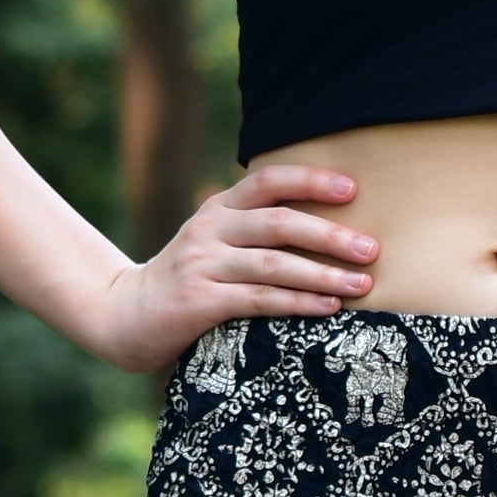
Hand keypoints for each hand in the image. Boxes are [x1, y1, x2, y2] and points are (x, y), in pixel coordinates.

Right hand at [89, 166, 376, 371]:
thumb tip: (328, 231)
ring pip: (274, 264)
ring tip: (362, 284)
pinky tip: (328, 306)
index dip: (311, 180)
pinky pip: (259, 299)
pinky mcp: (200, 301)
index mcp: (218, 208)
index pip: (269, 180)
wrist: (125, 315)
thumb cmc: (188, 282)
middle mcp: (210, 229)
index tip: (353, 190)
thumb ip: (254, 232)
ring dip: (323, 274)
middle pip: (280, 222)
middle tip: (371, 249)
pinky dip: (298, 302)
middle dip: (331, 235)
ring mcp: (203, 265)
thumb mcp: (215, 244)